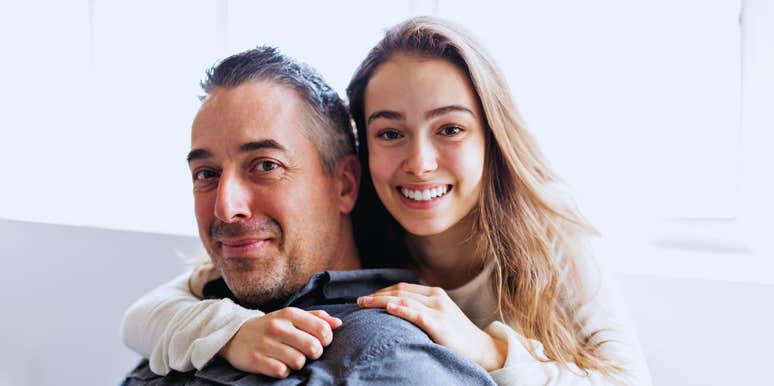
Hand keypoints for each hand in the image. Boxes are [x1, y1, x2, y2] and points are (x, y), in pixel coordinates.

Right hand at [219, 307, 341, 377]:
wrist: (234, 334)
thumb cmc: (272, 326)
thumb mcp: (291, 316)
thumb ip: (316, 318)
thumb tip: (338, 323)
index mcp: (290, 314)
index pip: (322, 329)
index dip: (326, 340)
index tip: (320, 342)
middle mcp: (278, 326)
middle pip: (313, 348)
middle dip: (314, 354)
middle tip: (307, 353)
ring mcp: (265, 343)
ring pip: (299, 362)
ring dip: (298, 364)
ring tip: (291, 358)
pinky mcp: (256, 359)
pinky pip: (281, 371)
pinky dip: (283, 371)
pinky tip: (278, 364)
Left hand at [357, 282, 506, 370]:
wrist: (482, 349)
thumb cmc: (458, 336)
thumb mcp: (440, 315)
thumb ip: (423, 309)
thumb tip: (397, 310)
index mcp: (435, 293)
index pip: (402, 287)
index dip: (382, 290)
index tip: (367, 297)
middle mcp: (435, 297)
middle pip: (399, 290)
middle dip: (377, 294)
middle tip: (359, 302)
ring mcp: (438, 310)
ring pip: (403, 299)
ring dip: (380, 300)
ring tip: (364, 304)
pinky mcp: (439, 324)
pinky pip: (416, 314)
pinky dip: (400, 309)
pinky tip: (388, 308)